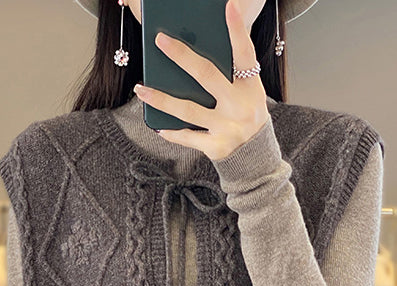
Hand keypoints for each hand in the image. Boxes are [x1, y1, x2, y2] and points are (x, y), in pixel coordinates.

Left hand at [133, 0, 269, 160]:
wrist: (256, 159)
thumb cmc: (245, 118)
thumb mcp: (246, 94)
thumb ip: (228, 76)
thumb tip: (191, 57)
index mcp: (250, 87)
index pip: (244, 54)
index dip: (237, 29)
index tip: (228, 5)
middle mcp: (239, 106)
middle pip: (206, 75)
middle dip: (181, 56)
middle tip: (160, 40)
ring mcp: (227, 128)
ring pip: (188, 109)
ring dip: (161, 99)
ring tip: (141, 89)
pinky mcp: (216, 147)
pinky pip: (188, 137)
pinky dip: (172, 132)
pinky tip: (157, 126)